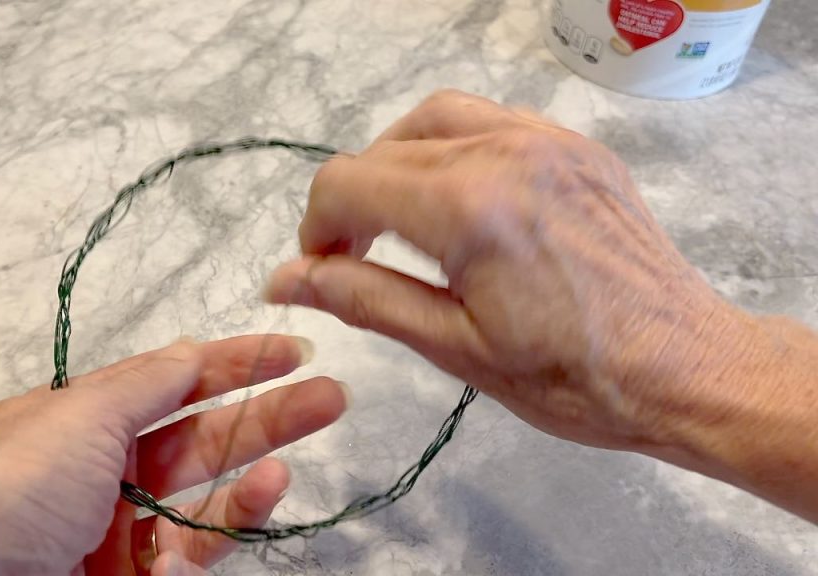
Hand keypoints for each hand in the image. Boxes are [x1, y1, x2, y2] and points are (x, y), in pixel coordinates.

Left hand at [0, 335, 347, 575]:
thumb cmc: (4, 490)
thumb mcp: (74, 417)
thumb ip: (144, 384)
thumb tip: (191, 349)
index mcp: (78, 419)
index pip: (169, 381)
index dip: (230, 363)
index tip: (290, 348)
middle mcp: (99, 471)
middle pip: (197, 435)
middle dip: (264, 412)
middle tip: (331, 393)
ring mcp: (114, 533)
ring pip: (201, 498)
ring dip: (255, 472)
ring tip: (298, 454)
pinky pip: (188, 553)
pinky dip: (221, 530)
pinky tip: (253, 499)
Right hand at [266, 89, 756, 457]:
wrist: (685, 368)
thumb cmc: (571, 378)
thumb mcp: (454, 346)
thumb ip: (364, 297)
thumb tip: (286, 279)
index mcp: (468, 207)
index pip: (347, 182)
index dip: (316, 228)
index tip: (322, 272)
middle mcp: (504, 152)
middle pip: (383, 149)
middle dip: (350, 202)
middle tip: (353, 260)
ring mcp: (547, 141)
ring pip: (434, 120)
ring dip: (396, 163)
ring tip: (399, 220)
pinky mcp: (577, 147)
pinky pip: (491, 120)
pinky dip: (452, 148)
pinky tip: (459, 198)